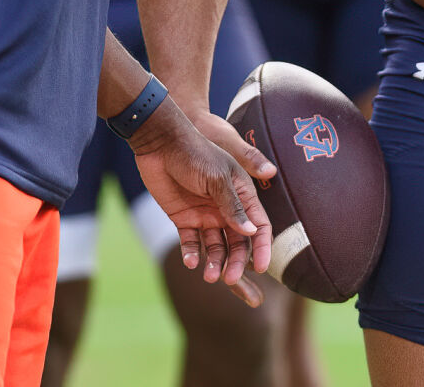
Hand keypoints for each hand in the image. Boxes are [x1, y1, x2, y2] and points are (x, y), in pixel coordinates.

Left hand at [129, 101, 275, 305]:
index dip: (262, 247)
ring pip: (215, 246)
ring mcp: (205, 215)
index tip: (263, 268)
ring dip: (215, 262)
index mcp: (242, 194)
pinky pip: (191, 242)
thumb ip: (233, 206)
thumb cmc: (195, 153)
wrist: (160, 143)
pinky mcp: (184, 219)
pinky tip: (191, 262)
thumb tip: (251, 232)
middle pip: (237, 242)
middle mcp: (226, 208)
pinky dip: (192, 253)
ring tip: (209, 276)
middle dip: (236, 261)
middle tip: (229, 279)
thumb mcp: (217, 178)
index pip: (258, 225)